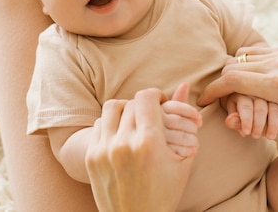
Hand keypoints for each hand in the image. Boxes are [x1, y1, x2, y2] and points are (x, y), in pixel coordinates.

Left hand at [86, 86, 198, 211]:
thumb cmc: (165, 192)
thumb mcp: (181, 157)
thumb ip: (182, 118)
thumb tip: (185, 85)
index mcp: (148, 144)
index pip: (147, 97)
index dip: (157, 95)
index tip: (162, 102)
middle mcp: (123, 144)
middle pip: (131, 102)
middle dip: (144, 105)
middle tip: (151, 114)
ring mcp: (104, 150)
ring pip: (112, 108)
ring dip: (125, 110)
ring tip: (135, 121)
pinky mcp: (91, 157)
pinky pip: (99, 124)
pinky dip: (111, 124)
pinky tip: (122, 135)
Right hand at [198, 46, 277, 145]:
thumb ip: (258, 127)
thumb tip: (229, 121)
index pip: (232, 80)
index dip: (213, 90)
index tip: (203, 101)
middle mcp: (277, 64)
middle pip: (232, 67)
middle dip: (219, 84)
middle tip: (216, 100)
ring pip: (240, 57)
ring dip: (230, 73)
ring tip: (229, 92)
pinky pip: (252, 53)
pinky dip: (243, 64)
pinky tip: (245, 80)